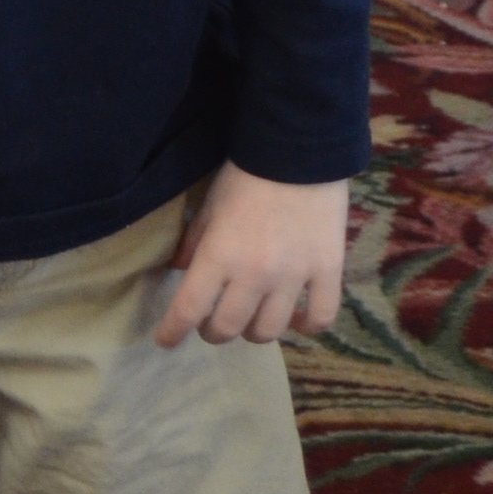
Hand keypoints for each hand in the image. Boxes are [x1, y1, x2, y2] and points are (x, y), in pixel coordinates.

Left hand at [156, 163, 349, 348]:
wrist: (298, 152)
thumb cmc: (245, 176)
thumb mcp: (209, 206)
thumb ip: (194, 242)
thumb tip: (180, 272)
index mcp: (219, 256)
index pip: (189, 309)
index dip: (173, 331)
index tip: (165, 341)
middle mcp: (254, 275)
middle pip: (228, 328)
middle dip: (213, 331)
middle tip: (212, 322)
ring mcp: (294, 277)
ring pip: (269, 331)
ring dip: (254, 331)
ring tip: (251, 319)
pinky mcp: (327, 272)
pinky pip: (320, 318)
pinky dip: (306, 326)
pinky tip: (297, 319)